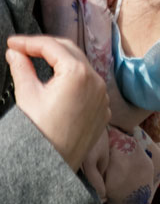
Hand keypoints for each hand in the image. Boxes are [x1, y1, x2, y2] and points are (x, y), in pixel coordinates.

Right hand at [8, 35, 108, 171]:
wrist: (56, 162)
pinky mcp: (103, 109)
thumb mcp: (27, 94)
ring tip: (37, 59)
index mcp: (78, 74)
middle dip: (46, 47)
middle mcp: (97, 82)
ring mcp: (103, 96)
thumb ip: (21, 68)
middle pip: (70, 52)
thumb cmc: (40, 129)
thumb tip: (15, 53)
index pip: (52, 47)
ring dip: (61, 60)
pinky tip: (57, 79)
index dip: (29, 42)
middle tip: (22, 48)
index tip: (12, 43)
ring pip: (82, 67)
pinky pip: (90, 85)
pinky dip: (73, 77)